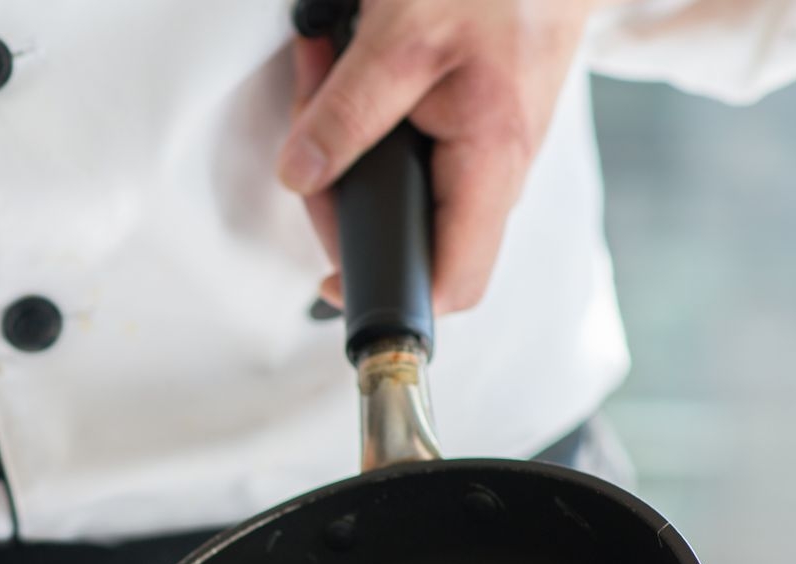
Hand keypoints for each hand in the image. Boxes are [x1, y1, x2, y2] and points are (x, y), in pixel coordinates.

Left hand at [279, 0, 606, 311]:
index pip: (452, 282)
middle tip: (304, 130)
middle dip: (335, 191)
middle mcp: (496, 170)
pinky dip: (362, 112)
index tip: (332, 279)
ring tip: (320, 70)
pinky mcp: (468, 123)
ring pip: (395, 185)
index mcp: (493, 163)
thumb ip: (348, 113)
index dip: (390, 295)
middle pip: (404, 233)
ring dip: (339, 139)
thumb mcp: (402, 38)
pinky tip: (345, 65)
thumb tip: (300, 176)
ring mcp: (483, 150)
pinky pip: (405, 146)